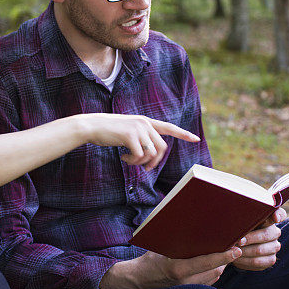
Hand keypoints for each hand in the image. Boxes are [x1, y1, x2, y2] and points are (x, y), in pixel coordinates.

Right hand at [77, 114, 199, 170]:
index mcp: (145, 121)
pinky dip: (132, 161)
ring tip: (128, 160)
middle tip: (143, 167)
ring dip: (141, 162)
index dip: (183, 134)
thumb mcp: (128, 131)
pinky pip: (139, 156)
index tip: (196, 139)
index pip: (168, 127)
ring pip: (151, 153)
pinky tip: (123, 157)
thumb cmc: (108, 131)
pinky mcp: (130, 136)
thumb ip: (141, 136)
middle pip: (161, 148)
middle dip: (154, 162)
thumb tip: (150, 154)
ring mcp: (138, 128)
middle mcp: (144, 123)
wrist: (92, 126)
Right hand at [99, 247, 240, 288]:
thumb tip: (191, 221)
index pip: (207, 263)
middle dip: (225, 258)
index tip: (236, 250)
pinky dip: (213, 271)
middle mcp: (186, 282)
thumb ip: (178, 238)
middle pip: (215, 270)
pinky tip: (213, 262)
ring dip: (220, 265)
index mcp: (178, 269)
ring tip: (224, 251)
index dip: (224, 256)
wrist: (138, 280)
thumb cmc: (149, 259)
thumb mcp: (161, 245)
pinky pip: (208, 282)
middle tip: (232, 245)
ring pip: (214, 276)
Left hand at [232, 208, 287, 270]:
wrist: (240, 248)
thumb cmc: (240, 229)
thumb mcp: (241, 221)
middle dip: (250, 238)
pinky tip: (237, 259)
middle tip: (238, 241)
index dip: (278, 215)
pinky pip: (258, 262)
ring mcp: (274, 247)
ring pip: (260, 250)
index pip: (280, 214)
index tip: (275, 219)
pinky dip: (245, 261)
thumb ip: (243, 216)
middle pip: (266, 234)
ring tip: (233, 250)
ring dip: (245, 251)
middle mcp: (275, 232)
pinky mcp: (270, 260)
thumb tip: (236, 210)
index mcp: (269, 219)